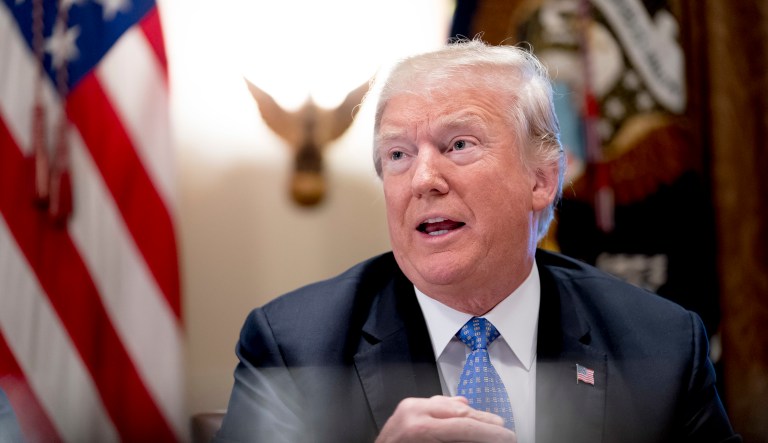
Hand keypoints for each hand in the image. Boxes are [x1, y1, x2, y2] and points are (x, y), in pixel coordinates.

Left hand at [375, 395, 515, 442]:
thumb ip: (460, 441)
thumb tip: (482, 436)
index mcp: (419, 428)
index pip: (465, 426)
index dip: (490, 433)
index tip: (506, 437)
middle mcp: (413, 411)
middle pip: (461, 411)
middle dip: (487, 422)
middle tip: (504, 432)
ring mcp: (409, 407)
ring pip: (451, 404)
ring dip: (474, 414)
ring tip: (492, 423)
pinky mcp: (408, 408)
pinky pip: (437, 404)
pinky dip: (453, 408)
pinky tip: (466, 409)